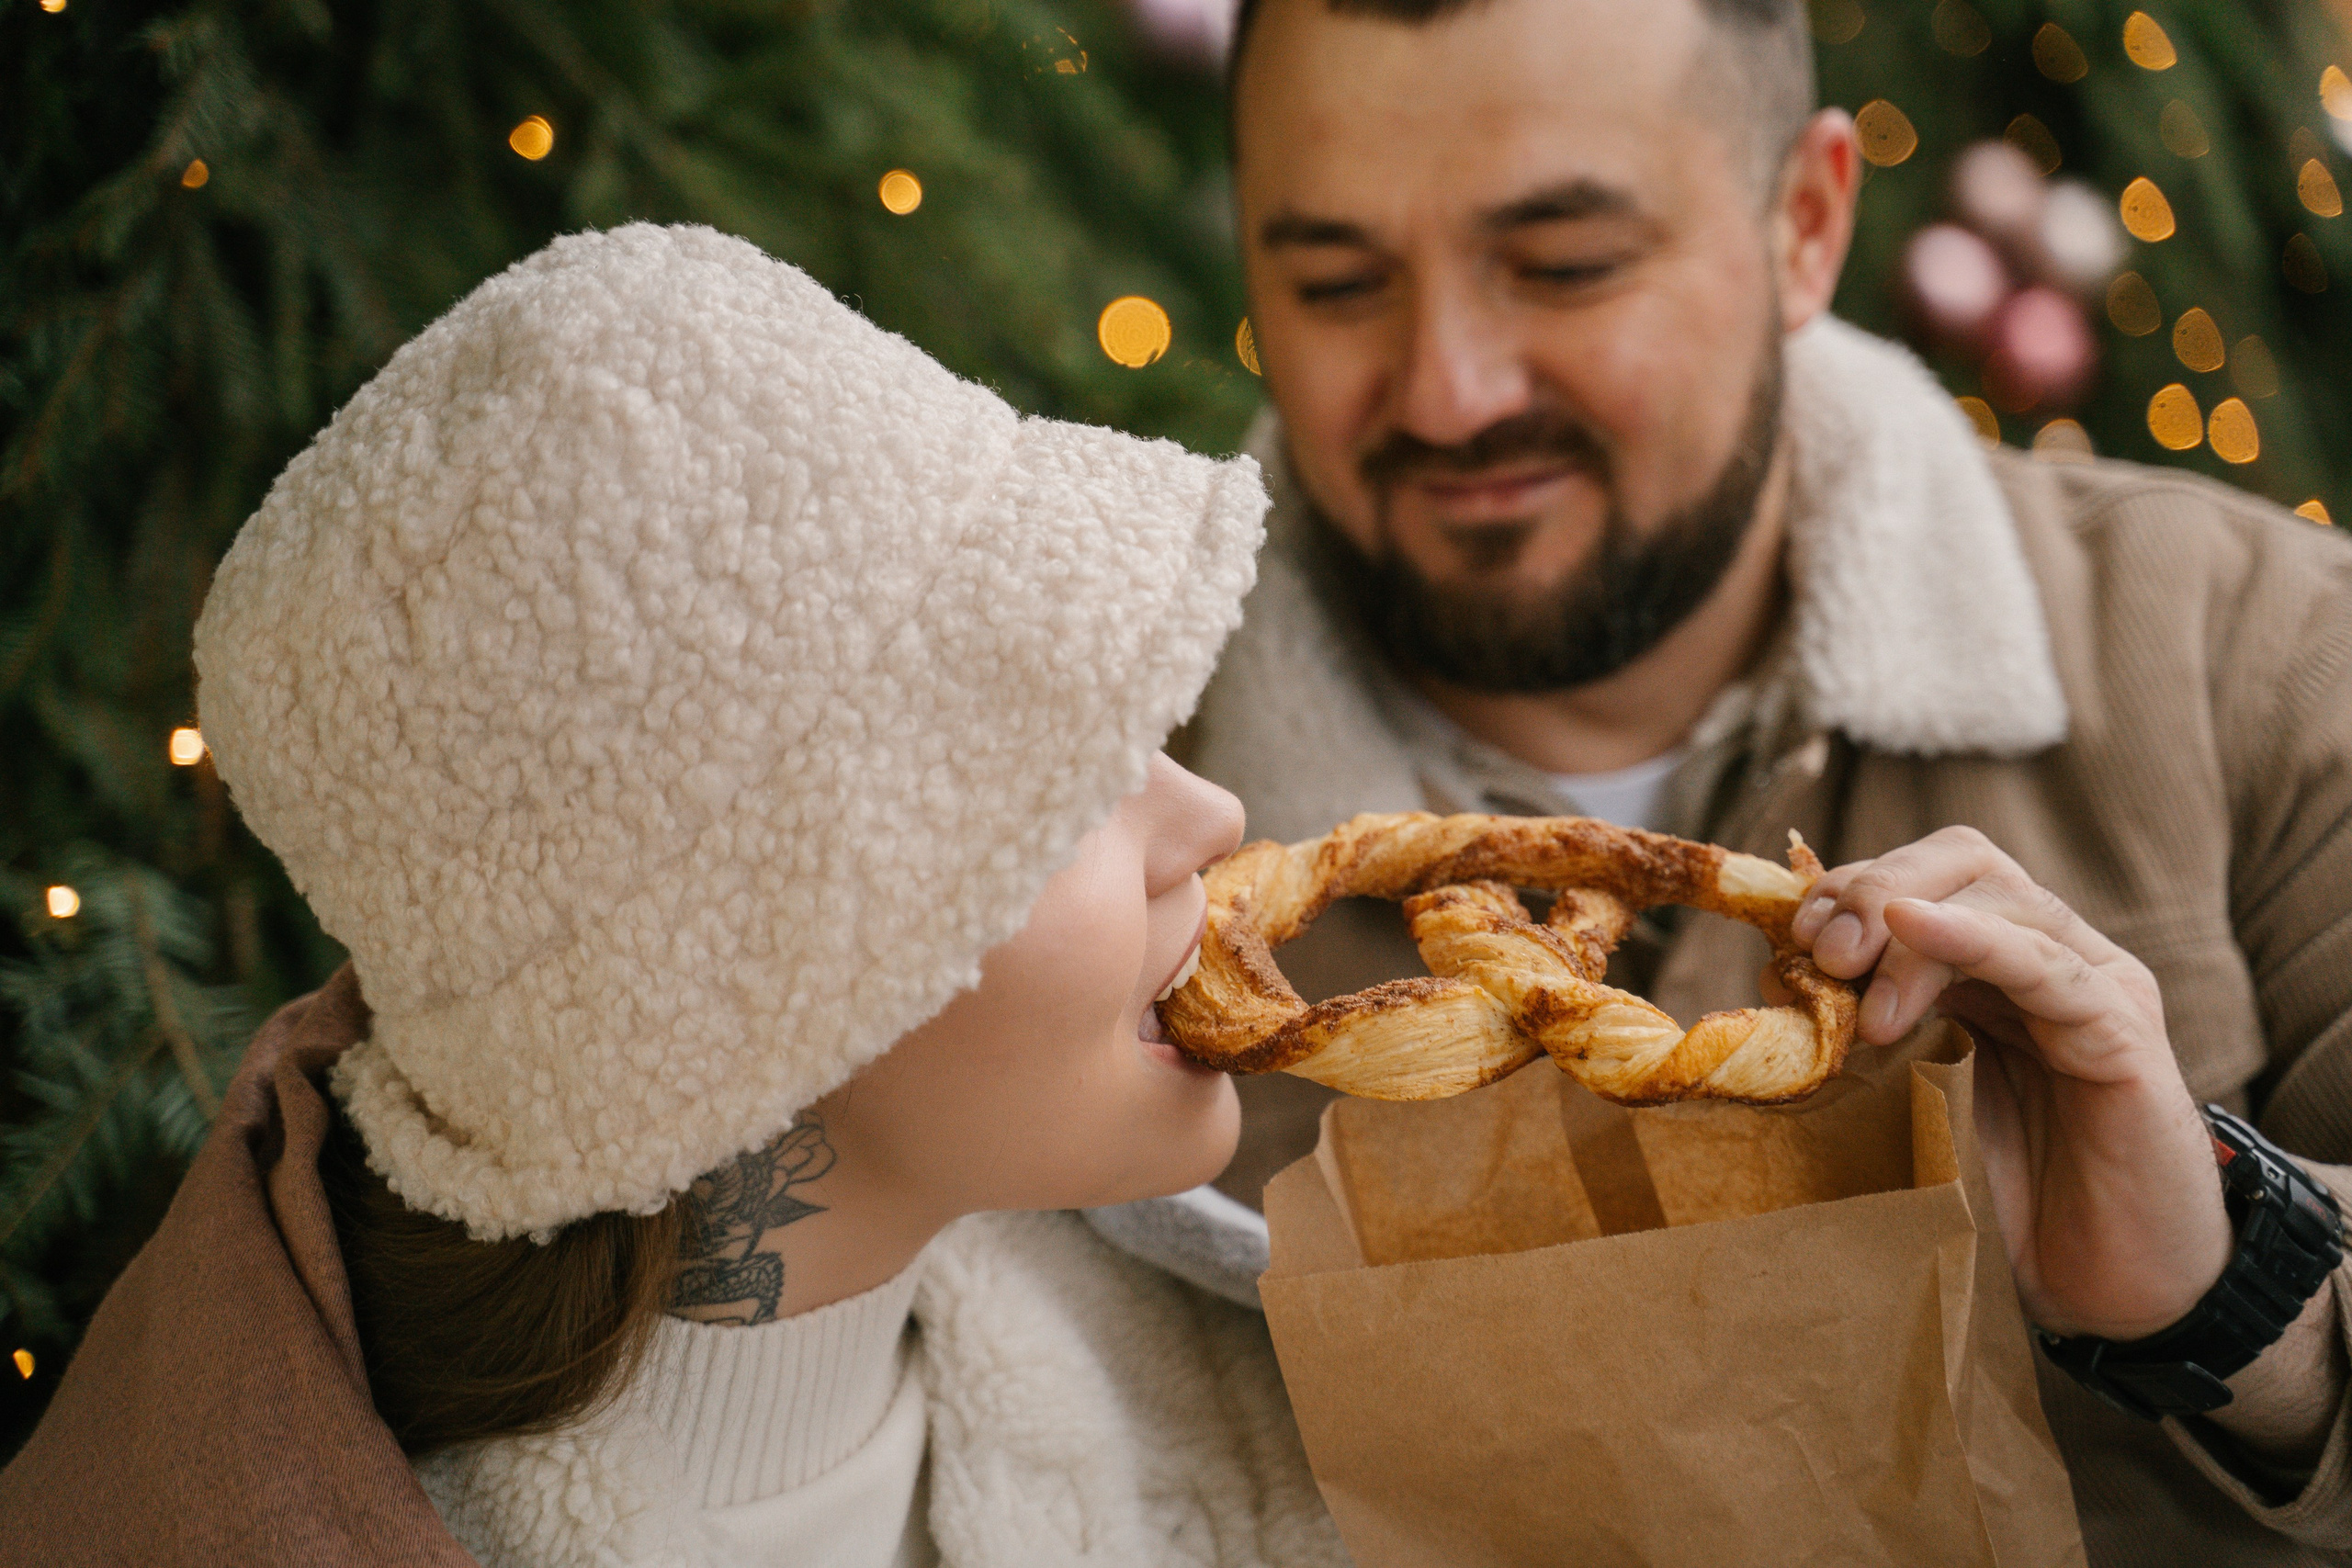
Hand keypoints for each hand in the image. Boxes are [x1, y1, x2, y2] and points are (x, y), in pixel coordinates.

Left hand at [1790, 827, 2229, 1340]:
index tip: (1790, 936)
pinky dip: (1975, 936)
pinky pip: (2050, 966)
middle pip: (1961, 863)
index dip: (1847, 888)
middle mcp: (2048, 957)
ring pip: (2002, 900)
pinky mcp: (2125, 1036)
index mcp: (1991, 966)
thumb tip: (1770, 994)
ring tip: (1854, 992)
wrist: (2101, 1293)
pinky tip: (1911, 926)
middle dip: (1873, 887)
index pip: (1919, 877)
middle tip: (1819, 950)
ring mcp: (2096, 987)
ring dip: (1907, 927)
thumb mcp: (1905, 1105)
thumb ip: (1854, 1044)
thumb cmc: (1999, 1199)